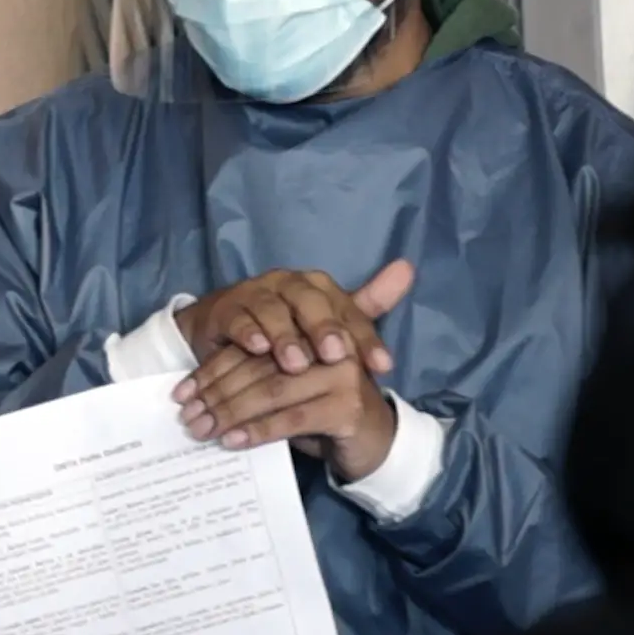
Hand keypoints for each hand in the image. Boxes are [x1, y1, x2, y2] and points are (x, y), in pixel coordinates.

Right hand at [175, 261, 415, 376]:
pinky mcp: (225, 308)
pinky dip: (247, 332)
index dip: (366, 337)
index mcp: (318, 286)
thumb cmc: (283, 327)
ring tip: (296, 364)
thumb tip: (409, 267)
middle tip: (335, 356)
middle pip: (310, 301)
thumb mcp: (326, 322)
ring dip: (284, 336)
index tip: (382, 366)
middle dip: (325, 329)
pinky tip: (257, 349)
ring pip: (272, 310)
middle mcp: (288, 283)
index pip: (348, 309)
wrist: (223, 326)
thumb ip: (368, 304)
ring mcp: (254, 293)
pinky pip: (237, 318)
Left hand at [175, 351, 397, 479]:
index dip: (212, 369)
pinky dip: (257, 430)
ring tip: (201, 429)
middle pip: (258, 366)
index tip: (180, 392)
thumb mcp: (285, 388)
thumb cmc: (319, 410)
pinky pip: (291, 418)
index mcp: (308, 329)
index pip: (251, 347)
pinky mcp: (347, 407)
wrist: (374, 441)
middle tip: (186, 415)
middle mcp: (328, 344)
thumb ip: (249, 378)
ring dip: (230, 412)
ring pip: (272, 391)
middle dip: (215, 393)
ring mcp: (341, 375)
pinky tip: (231, 441)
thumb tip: (191, 394)